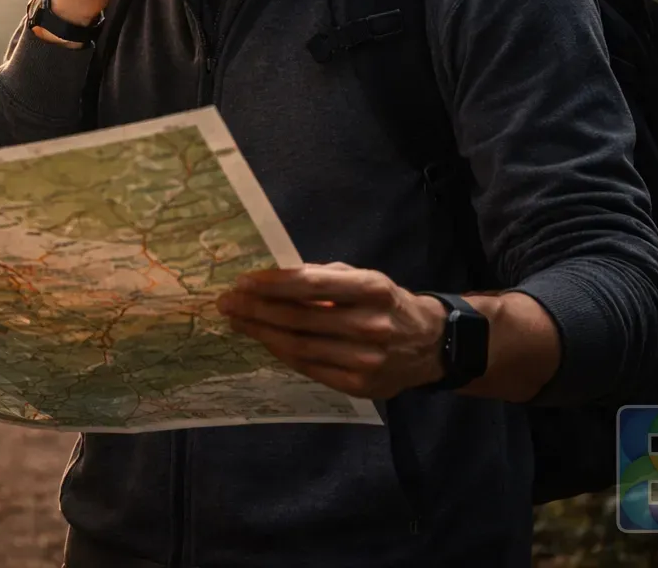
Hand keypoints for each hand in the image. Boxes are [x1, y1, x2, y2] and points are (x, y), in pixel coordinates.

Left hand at [215, 263, 446, 399]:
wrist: (429, 345)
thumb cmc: (386, 303)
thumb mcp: (363, 278)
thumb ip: (322, 276)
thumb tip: (273, 274)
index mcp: (372, 289)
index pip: (311, 285)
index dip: (273, 283)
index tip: (243, 281)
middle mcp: (370, 325)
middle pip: (298, 319)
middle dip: (256, 310)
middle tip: (227, 303)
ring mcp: (366, 360)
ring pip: (298, 347)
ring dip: (261, 333)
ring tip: (237, 321)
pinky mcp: (358, 385)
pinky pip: (308, 368)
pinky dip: (280, 353)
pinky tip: (264, 341)